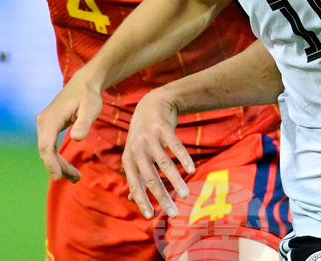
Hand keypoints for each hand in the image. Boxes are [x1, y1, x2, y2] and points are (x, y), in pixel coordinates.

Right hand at [35, 72, 102, 181]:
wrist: (84, 84)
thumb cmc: (88, 96)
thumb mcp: (90, 109)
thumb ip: (83, 123)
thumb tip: (76, 138)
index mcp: (50, 119)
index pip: (46, 146)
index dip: (51, 163)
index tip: (59, 177)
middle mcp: (42, 121)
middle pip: (46, 151)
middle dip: (59, 167)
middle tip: (76, 178)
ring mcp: (43, 124)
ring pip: (47, 150)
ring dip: (59, 164)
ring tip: (75, 177)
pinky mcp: (48, 126)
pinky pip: (49, 145)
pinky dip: (58, 157)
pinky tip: (69, 167)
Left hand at [122, 88, 194, 218]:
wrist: (151, 104)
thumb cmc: (143, 135)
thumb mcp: (134, 153)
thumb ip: (134, 175)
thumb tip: (132, 199)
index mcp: (128, 159)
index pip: (135, 184)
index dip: (142, 201)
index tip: (151, 217)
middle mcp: (136, 149)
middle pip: (150, 178)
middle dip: (162, 197)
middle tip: (174, 214)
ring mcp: (149, 138)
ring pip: (164, 164)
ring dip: (175, 181)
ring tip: (186, 195)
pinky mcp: (162, 128)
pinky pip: (175, 146)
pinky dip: (183, 158)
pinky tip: (191, 170)